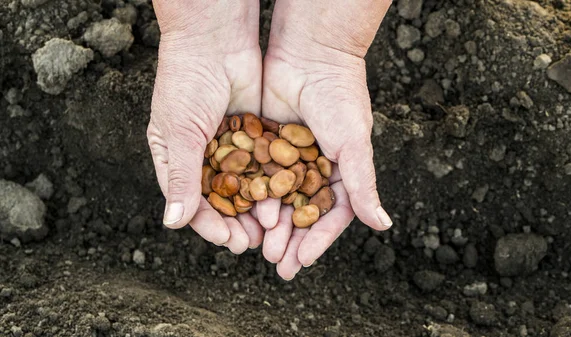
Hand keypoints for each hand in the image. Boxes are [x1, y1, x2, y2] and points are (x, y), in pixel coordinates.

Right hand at [147, 0, 263, 253]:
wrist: (216, 38)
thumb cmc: (186, 81)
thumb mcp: (180, 131)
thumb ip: (181, 176)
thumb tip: (173, 223)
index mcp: (175, 157)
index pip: (191, 201)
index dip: (210, 224)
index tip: (229, 241)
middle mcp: (202, 156)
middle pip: (220, 201)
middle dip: (236, 223)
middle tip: (254, 243)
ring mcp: (230, 146)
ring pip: (244, 187)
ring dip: (255, 209)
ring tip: (271, 229)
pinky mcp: (253, 134)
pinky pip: (262, 166)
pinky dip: (270, 184)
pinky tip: (283, 201)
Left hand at [257, 0, 392, 279]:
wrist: (310, 54)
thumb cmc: (340, 97)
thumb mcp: (354, 144)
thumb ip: (362, 185)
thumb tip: (383, 225)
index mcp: (340, 171)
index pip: (329, 215)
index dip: (317, 240)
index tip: (303, 261)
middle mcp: (314, 167)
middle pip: (300, 213)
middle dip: (290, 240)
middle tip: (277, 264)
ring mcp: (288, 157)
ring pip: (276, 199)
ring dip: (269, 225)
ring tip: (259, 247)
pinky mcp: (265, 143)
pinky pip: (257, 176)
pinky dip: (251, 197)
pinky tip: (242, 216)